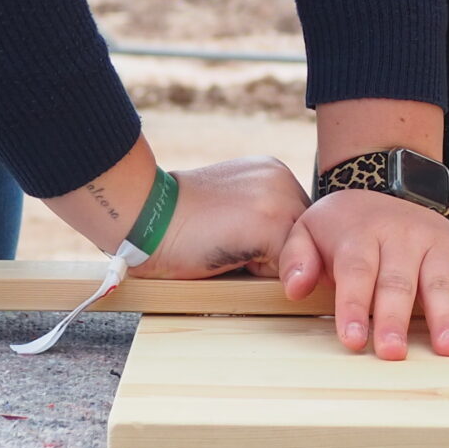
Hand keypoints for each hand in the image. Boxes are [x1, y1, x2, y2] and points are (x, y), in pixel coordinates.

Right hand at [129, 155, 309, 279]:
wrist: (146, 216)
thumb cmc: (178, 223)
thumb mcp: (230, 209)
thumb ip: (261, 221)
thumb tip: (290, 259)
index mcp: (272, 173)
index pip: (295, 224)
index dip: (269, 246)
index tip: (232, 239)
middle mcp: (282, 178)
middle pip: (302, 239)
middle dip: (273, 255)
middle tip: (226, 244)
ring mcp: (281, 197)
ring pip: (297, 254)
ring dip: (267, 265)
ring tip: (226, 249)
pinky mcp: (273, 223)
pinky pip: (286, 268)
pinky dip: (259, 274)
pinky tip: (227, 254)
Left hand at [279, 190, 448, 360]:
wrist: (386, 186)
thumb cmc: (346, 225)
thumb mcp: (309, 229)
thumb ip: (297, 259)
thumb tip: (295, 288)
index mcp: (362, 232)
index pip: (356, 272)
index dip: (354, 307)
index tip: (353, 339)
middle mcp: (402, 234)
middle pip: (398, 281)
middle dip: (395, 319)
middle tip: (393, 353)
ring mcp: (434, 241)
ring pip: (438, 281)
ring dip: (444, 316)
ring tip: (447, 348)